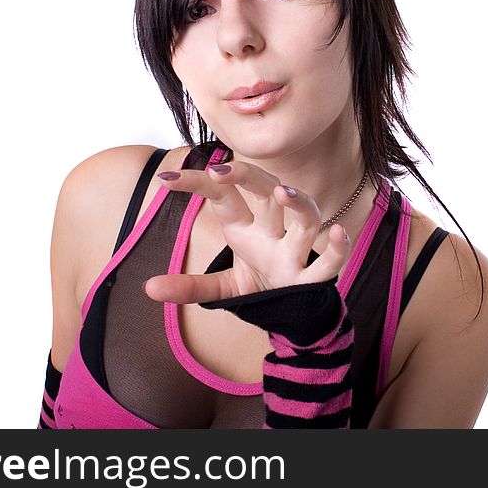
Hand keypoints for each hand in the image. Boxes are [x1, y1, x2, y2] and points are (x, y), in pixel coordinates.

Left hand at [143, 160, 351, 303]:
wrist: (293, 317)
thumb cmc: (261, 287)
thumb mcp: (221, 289)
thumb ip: (189, 287)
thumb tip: (148, 288)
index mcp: (247, 228)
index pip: (223, 194)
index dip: (197, 183)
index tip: (165, 178)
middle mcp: (272, 233)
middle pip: (267, 191)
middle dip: (248, 175)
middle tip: (222, 169)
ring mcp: (294, 254)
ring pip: (305, 220)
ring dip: (298, 203)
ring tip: (282, 193)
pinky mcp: (310, 282)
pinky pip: (329, 264)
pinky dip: (338, 250)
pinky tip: (338, 234)